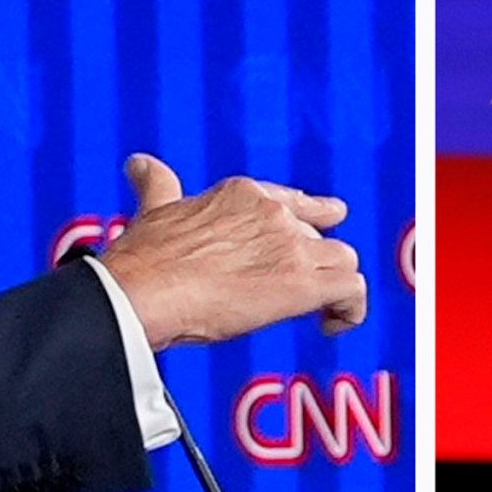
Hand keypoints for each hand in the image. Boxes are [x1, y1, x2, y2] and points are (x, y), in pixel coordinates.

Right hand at [101, 154, 366, 348]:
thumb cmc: (145, 259)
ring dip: (336, 286)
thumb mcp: (154, 208)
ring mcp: (290, 247)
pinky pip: (352, 289)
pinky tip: (331, 325)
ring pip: (344, 259)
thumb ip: (157, 184)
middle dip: (313, 265)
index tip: (320, 228)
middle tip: (298, 292)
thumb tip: (139, 165)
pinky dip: (350, 310)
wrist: (143, 291)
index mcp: (243, 194)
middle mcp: (273, 214)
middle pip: (319, 237)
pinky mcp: (301, 283)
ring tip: (321, 312)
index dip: (313, 217)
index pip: (294, 201)